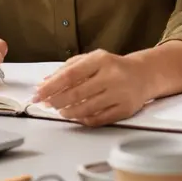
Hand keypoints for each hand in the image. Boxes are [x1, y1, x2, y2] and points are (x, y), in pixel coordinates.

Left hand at [31, 50, 149, 126]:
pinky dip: (84, 120)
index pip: (70, 75)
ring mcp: (120, 94)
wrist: (144, 75)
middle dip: (56, 101)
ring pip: (86, 109)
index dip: (51, 86)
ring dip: (68, 112)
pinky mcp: (125, 109)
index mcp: (101, 60)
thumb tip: (43, 83)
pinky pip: (99, 119)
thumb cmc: (112, 67)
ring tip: (60, 110)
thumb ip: (67, 69)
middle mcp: (111, 76)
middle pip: (76, 93)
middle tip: (46, 104)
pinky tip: (77, 116)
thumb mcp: (91, 60)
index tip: (38, 94)